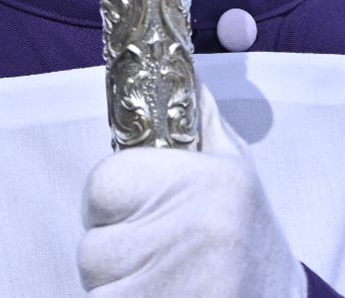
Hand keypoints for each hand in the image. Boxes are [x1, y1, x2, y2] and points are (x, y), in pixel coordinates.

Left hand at [78, 85, 305, 297]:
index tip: (138, 211)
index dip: (112, 201)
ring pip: (95, 281)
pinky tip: (162, 297)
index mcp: (210, 182)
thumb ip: (201, 125)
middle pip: (94, 242)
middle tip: (158, 254)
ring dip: (117, 286)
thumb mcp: (237, 175)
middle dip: (114, 249)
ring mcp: (172, 284)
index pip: (104, 183)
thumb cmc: (251, 245)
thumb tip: (176, 69)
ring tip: (166, 281)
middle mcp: (193, 231)